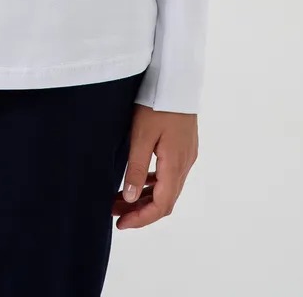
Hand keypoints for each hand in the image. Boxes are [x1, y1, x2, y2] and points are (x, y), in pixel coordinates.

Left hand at [111, 104, 197, 229]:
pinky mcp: (184, 146)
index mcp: (175, 164)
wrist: (176, 79)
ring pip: (167, 187)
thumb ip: (136, 167)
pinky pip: (169, 173)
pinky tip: (138, 180)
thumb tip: (130, 198)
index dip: (142, 219)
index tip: (121, 224)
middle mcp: (185, 163)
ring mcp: (187, 155)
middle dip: (140, 211)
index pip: (162, 205)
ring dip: (145, 197)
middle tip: (115, 213)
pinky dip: (153, 182)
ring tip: (121, 199)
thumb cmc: (157, 103)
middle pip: (165, 200)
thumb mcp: (141, 135)